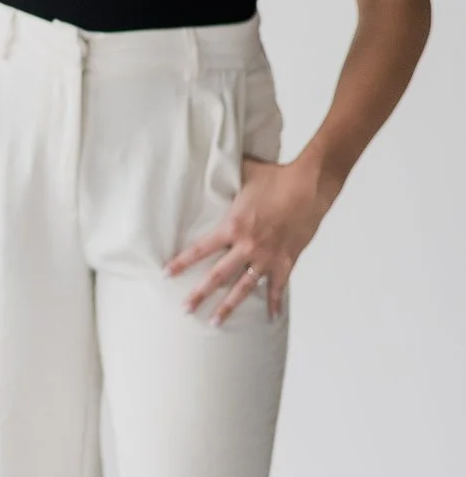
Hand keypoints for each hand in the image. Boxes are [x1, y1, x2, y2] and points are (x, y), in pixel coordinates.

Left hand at [168, 155, 324, 323]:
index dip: (182, 262)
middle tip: (185, 310)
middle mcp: (247, 245)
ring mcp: (268, 256)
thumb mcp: (246, 172)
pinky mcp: (287, 260)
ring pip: (244, 288)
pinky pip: (278, 286)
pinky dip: (275, 303)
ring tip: (215, 322)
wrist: (311, 185)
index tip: (166, 274)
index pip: (200, 249)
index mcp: (232, 226)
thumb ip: (227, 171)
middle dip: (200, 294)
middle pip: (218, 276)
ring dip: (230, 306)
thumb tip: (214, 154)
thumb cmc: (278, 176)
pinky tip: (271, 318)